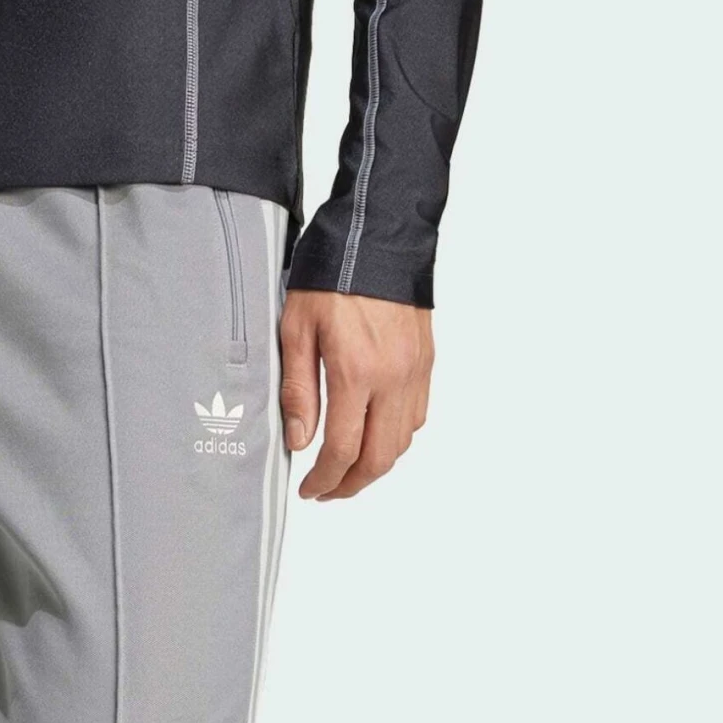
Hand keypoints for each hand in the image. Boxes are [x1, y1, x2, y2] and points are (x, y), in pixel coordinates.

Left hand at [279, 291, 433, 500]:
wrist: (379, 231)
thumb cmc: (332, 272)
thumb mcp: (296, 328)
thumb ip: (299, 390)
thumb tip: (301, 440)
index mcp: (357, 372)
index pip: (343, 450)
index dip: (324, 480)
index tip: (309, 489)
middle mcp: (394, 377)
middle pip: (379, 458)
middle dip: (351, 485)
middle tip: (327, 491)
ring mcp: (415, 370)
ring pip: (402, 442)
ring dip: (375, 465)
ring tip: (347, 470)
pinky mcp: (426, 360)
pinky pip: (416, 416)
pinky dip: (396, 438)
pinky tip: (374, 435)